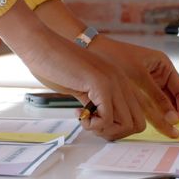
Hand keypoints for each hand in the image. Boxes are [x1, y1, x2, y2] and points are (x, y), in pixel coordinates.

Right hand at [0, 2, 148, 140]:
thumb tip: (103, 125)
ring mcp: (113, 81)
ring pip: (126, 125)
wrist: (41, 45)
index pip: (137, 118)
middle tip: (91, 124)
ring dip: (102, 130)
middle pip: (137, 125)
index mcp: (121, 81)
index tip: (97, 122)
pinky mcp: (100, 83)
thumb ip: (98, 103)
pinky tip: (77, 112)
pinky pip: (107, 119)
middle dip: (113, 133)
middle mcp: (122, 80)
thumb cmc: (56, 65)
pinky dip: (92, 125)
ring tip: (84, 119)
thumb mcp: (85, 87)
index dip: (117, 128)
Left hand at [88, 37, 178, 138]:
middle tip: (174, 130)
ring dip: (162, 118)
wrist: (92, 51)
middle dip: (174, 116)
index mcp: (163, 66)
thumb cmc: (115, 55)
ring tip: (165, 131)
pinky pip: (148, 108)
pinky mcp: (136, 94)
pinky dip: (149, 117)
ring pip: (161, 107)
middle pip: (173, 102)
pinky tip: (148, 126)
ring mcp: (147, 86)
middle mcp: (158, 76)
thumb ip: (157, 98)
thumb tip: (173, 118)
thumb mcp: (139, 76)